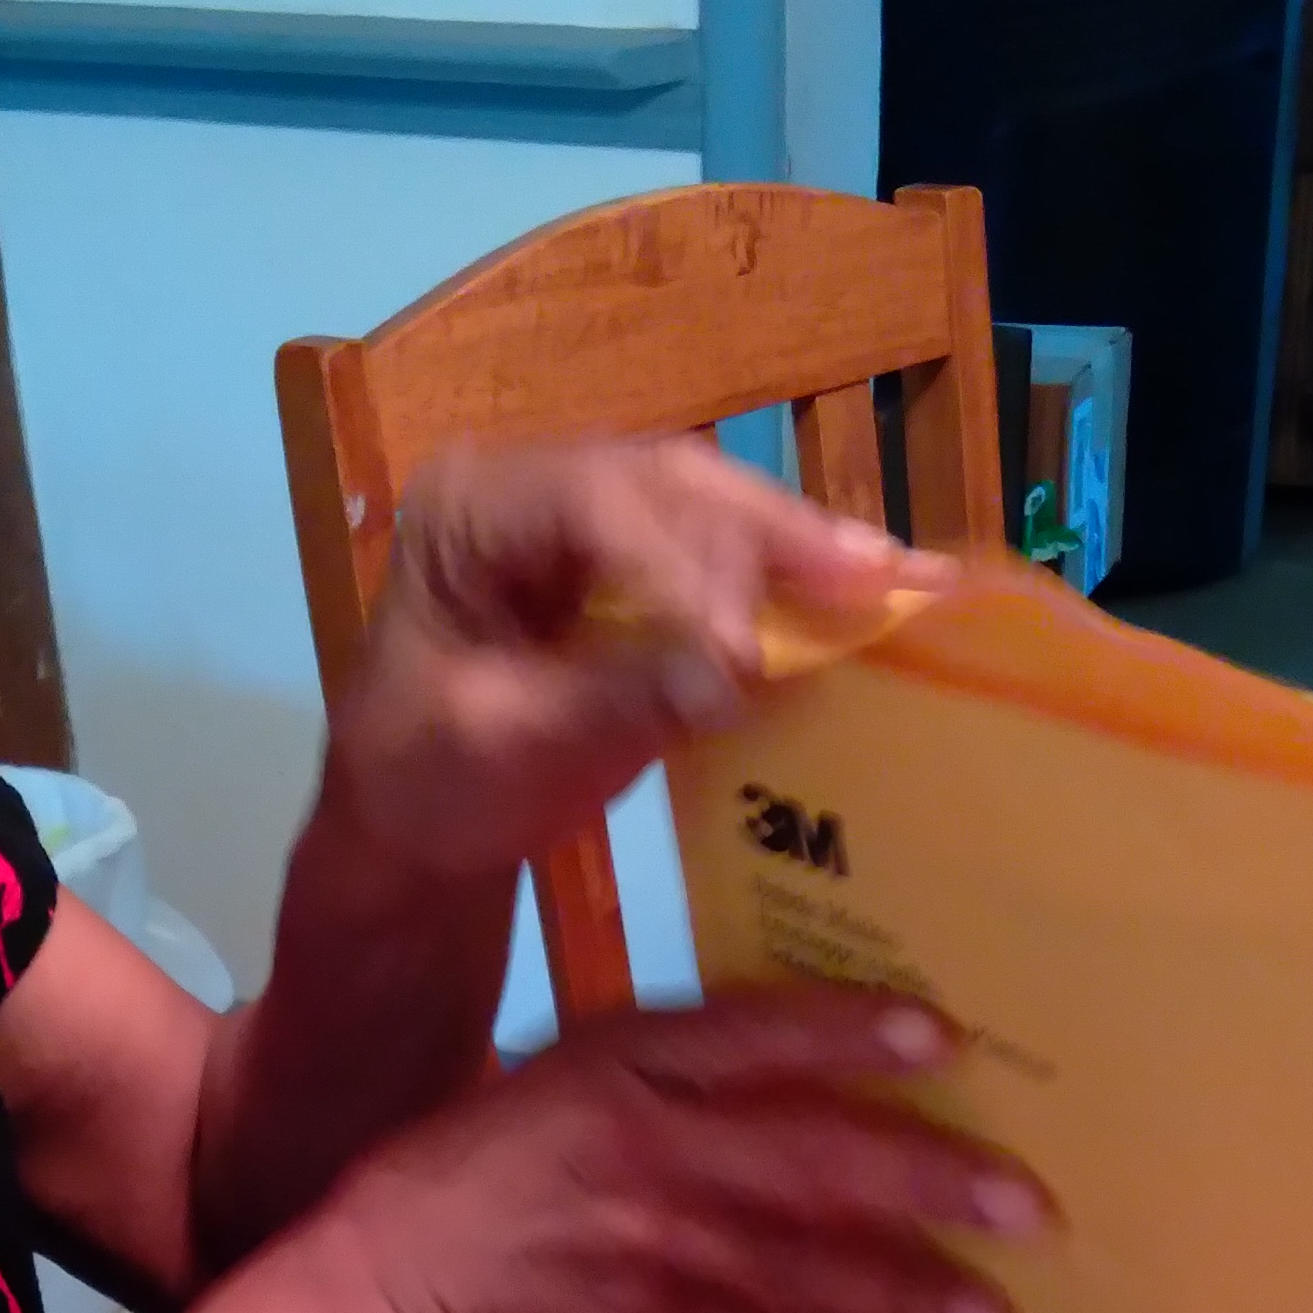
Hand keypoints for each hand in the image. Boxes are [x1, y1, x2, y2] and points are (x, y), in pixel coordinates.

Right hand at [304, 987, 1051, 1312]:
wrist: (390, 1278)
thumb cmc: (485, 1157)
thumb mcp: (573, 1064)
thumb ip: (685, 1053)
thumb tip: (811, 1048)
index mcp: (628, 1069)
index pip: (755, 1040)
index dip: (849, 1037)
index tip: (945, 1039)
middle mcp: (650, 1153)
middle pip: (811, 1161)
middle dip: (926, 1186)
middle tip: (1026, 1213)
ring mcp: (649, 1248)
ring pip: (800, 1266)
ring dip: (905, 1294)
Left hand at [323, 438, 947, 885]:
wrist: (413, 827)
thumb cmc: (429, 783)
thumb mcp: (504, 746)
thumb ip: (614, 701)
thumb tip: (735, 675)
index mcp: (470, 509)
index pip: (591, 504)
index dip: (681, 565)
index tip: (743, 648)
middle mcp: (535, 485)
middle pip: (670, 485)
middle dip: (773, 534)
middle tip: (874, 575)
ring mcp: (591, 517)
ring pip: (711, 507)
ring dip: (804, 547)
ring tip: (900, 578)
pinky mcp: (639, 564)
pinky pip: (725, 556)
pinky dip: (796, 581)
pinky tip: (876, 593)